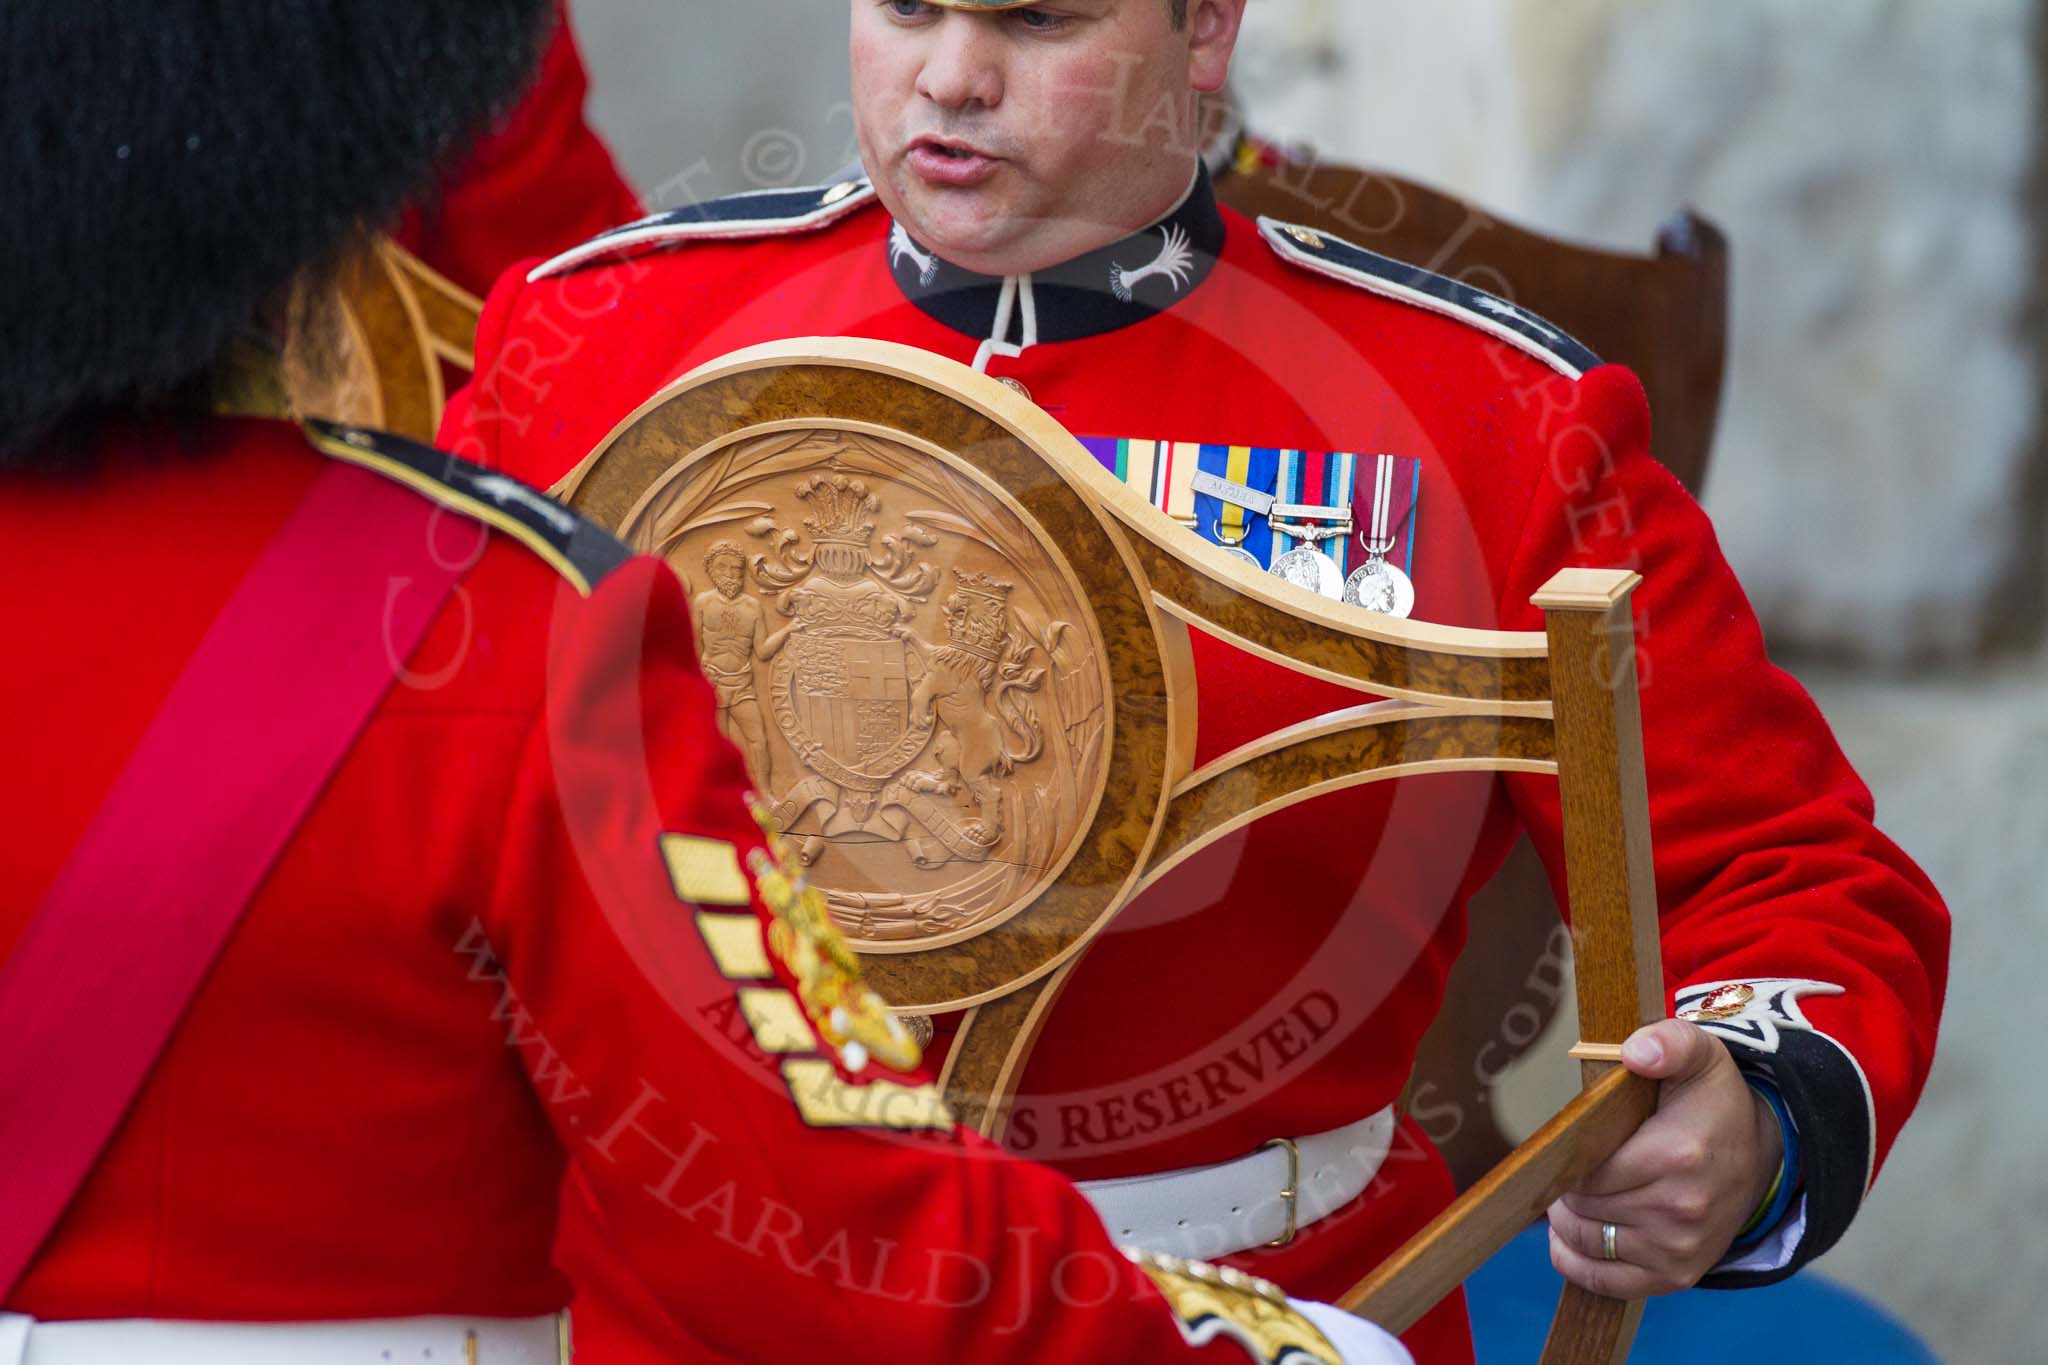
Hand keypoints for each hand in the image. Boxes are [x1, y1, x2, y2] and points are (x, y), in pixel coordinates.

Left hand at [1546, 1018, 1781, 1296]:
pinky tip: (1576, 1233)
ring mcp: (1679, 1248)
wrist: (1759, 1157)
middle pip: (1582, 1205)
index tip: (1578, 1141)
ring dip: (1569, 1219)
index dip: (1569, 1156)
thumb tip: (1634, 1053)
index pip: (1586, 1168)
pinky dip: (1576, 1259)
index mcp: (1676, 1154)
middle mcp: (1680, 1209)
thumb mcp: (1699, 1054)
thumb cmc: (1712, 1102)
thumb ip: (1668, 1042)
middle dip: (1569, 1184)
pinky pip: (1602, 1279)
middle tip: (1579, 1165)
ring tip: (1581, 1194)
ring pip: (1585, 1240)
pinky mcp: (1676, 1275)